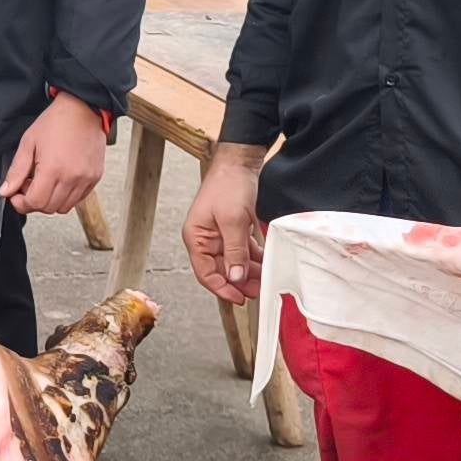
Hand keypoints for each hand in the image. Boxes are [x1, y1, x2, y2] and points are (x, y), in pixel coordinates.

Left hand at [0, 94, 109, 214]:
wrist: (83, 108)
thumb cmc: (56, 122)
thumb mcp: (28, 143)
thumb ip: (16, 170)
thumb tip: (6, 191)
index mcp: (53, 169)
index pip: (35, 203)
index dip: (21, 203)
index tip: (16, 196)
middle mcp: (72, 177)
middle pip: (48, 208)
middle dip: (34, 201)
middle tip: (28, 185)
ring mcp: (86, 179)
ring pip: (64, 207)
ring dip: (50, 200)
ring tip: (45, 181)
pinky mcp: (95, 178)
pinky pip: (78, 199)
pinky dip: (66, 196)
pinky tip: (59, 180)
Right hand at [183, 145, 269, 303]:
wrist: (239, 162)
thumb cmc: (228, 185)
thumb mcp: (233, 220)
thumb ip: (234, 251)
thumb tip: (235, 277)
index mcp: (196, 238)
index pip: (205, 273)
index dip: (222, 288)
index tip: (239, 298)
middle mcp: (204, 239)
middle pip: (220, 270)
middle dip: (238, 282)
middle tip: (256, 292)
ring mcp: (218, 235)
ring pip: (232, 262)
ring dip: (247, 272)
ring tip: (263, 280)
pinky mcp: (231, 230)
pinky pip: (241, 251)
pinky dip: (252, 258)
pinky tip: (264, 264)